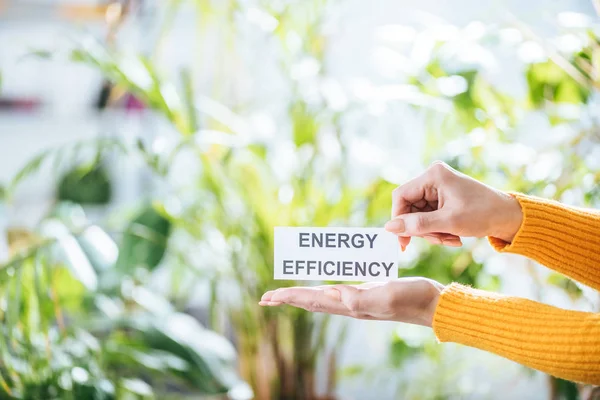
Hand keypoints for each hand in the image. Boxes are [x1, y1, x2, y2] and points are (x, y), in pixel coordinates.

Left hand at [259, 278, 443, 326]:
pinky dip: (324, 287)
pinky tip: (323, 285)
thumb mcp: (386, 296)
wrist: (433, 304)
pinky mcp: (368, 292)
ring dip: (301, 294)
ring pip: (322, 297)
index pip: (311, 300)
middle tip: (265, 298)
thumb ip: (361, 298)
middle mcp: (350, 305)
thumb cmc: (412, 299)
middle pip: (311, 301)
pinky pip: (338, 290)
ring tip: (285, 293)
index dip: (289, 297)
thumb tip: (338, 295)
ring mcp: (359, 300)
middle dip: (288, 298)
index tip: (269, 296)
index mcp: (350, 305)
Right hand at [385, 161, 522, 249]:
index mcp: (433, 175)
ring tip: (450, 239)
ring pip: (418, 215)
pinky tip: (452, 236)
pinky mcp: (442, 197)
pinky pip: (429, 216)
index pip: (401, 196)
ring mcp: (438, 187)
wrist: (508, 217)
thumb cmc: (483, 215)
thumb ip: (417, 225)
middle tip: (437, 240)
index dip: (399, 218)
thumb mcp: (448, 222)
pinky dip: (437, 230)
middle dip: (421, 228)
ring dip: (431, 232)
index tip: (404, 240)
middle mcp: (433, 178)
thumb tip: (390, 228)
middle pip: (409, 207)